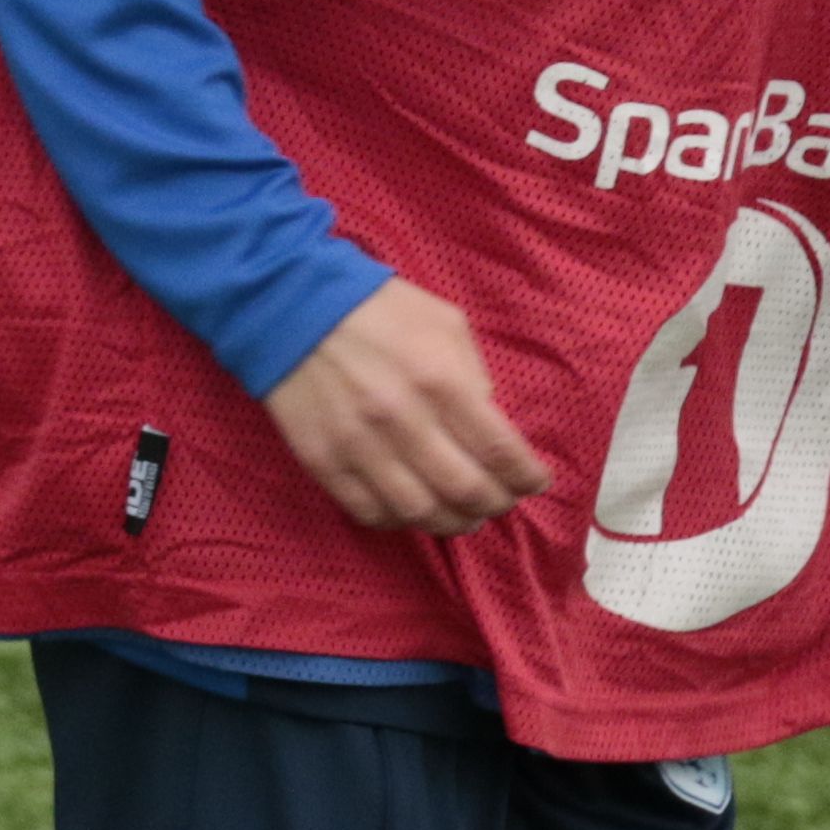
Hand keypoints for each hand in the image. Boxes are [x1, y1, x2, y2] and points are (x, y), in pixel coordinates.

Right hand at [267, 277, 551, 533]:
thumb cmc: (380, 310)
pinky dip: (400, 521)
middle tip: (503, 503)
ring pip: (419, 512)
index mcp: (441, 382)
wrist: (292, 306)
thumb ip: (474, 373)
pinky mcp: (324, 463)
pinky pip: (369, 511)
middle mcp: (403, 422)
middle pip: (465, 490)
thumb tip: (487, 421)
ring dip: (453, 523)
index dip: (526, 476)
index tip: (536, 482)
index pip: (499, 450)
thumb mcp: (446, 324)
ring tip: (465, 517)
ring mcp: (360, 447)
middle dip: (496, 504)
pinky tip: (415, 511)